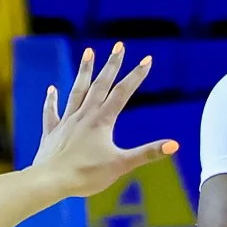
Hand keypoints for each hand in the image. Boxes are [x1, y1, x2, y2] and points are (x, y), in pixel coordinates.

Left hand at [31, 44, 176, 200]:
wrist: (51, 181)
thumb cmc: (86, 175)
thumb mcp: (121, 165)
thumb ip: (148, 153)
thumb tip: (174, 145)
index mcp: (102, 121)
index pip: (122, 93)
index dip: (136, 75)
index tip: (147, 59)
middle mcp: (84, 115)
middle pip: (100, 85)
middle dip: (111, 64)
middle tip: (119, 46)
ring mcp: (67, 122)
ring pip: (77, 91)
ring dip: (84, 72)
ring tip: (89, 53)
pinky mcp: (53, 133)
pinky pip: (52, 112)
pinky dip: (52, 100)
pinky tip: (52, 89)